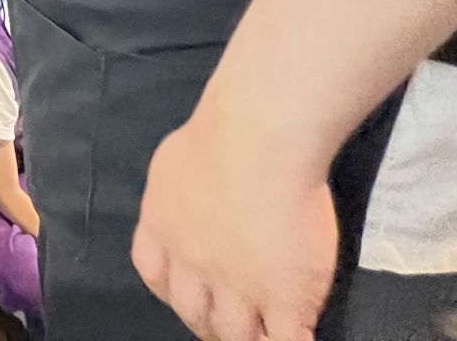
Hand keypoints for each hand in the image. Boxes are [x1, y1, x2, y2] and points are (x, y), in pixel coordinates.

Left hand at [132, 107, 335, 340]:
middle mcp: (192, 267)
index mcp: (162, 230)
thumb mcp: (175, 164)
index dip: (176, 289)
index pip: (156, 276)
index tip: (195, 291)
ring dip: (249, 337)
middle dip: (210, 322)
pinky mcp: (284, 299)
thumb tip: (192, 198)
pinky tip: (300, 332)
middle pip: (194, 314)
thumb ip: (178, 193)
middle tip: (232, 321)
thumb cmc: (218, 136)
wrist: (258, 141)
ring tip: (265, 332)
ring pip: (236, 335)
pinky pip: (286, 340)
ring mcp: (237, 288)